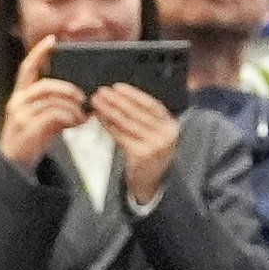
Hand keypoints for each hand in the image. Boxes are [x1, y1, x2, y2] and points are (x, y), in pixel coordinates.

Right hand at [0, 40, 86, 167]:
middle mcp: (17, 102)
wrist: (14, 164)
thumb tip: (81, 98)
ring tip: (83, 115)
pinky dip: (71, 118)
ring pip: (53, 101)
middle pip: (46, 85)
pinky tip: (78, 123)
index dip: (39, 52)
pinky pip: (55, 116)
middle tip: (83, 96)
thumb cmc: (30, 138)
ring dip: (73, 107)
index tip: (52, 40)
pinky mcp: (29, 129)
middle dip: (68, 88)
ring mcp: (22, 116)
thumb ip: (54, 104)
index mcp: (20, 95)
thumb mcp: (38, 116)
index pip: (27, 68)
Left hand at [87, 82, 180, 202]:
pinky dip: (109, 126)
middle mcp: (165, 134)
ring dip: (109, 111)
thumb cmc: (151, 153)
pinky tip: (101, 119)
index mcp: (171, 124)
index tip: (117, 87)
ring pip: (127, 123)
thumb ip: (143, 117)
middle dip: (117, 100)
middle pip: (137, 112)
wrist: (153, 182)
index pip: (151, 104)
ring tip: (97, 103)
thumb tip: (119, 97)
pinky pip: (121, 136)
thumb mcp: (155, 133)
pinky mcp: (140, 155)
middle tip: (101, 92)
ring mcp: (154, 146)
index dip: (133, 94)